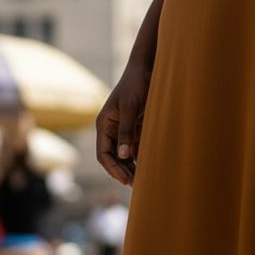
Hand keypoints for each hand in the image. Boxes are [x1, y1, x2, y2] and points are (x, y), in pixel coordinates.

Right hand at [96, 63, 150, 185]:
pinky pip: (136, 149)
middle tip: (138, 185)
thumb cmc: (136, 85)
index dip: (113, 169)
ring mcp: (123, 131)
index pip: (103, 154)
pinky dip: (141, 159)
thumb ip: (127, 131)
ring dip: (132, 168)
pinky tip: (151, 167)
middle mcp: (111, 130)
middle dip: (123, 172)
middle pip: (114, 158)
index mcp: (104, 125)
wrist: (147, 70)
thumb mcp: (132, 108)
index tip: (126, 180)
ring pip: (125, 156)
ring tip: (145, 180)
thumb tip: (123, 155)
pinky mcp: (135, 130)